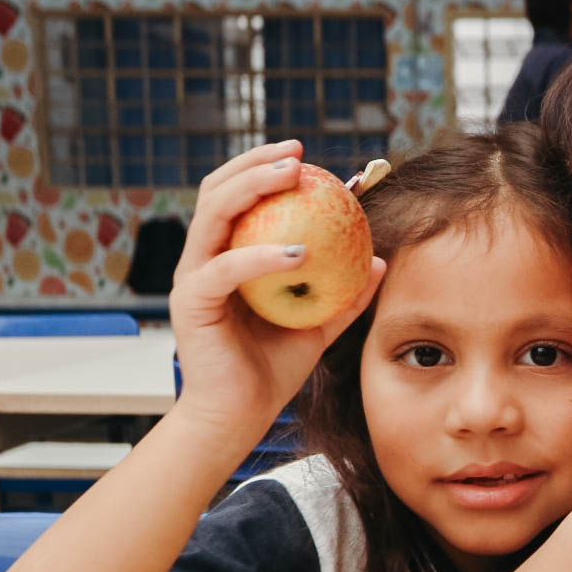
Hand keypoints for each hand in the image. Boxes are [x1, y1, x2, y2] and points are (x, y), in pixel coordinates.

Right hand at [168, 140, 385, 436]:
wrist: (239, 417)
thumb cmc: (273, 372)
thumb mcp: (319, 326)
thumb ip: (345, 294)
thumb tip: (380, 260)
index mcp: (227, 256)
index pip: (240, 197)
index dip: (268, 169)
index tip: (311, 159)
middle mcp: (203, 259)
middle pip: (218, 190)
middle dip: (255, 162)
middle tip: (298, 154)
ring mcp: (192, 277)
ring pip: (213, 214)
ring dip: (252, 187)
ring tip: (293, 178)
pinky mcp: (191, 303)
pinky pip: (225, 269)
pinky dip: (260, 256)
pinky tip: (300, 252)